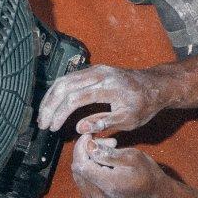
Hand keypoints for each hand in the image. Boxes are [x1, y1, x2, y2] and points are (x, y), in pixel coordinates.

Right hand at [38, 65, 164, 134]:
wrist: (156, 86)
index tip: (53, 128)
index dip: (61, 114)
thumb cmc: (144, 104)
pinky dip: (58, 91)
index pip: (76, 99)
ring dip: (51, 98)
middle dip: (50, 106)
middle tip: (42, 123)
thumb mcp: (129, 119)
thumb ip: (104, 122)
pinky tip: (53, 104)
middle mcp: (100, 73)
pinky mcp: (94, 70)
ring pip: (64, 80)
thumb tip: (80, 127)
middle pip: (64, 86)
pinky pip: (70, 78)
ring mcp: (96, 69)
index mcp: (109, 86)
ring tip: (44, 116)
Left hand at [70, 136, 166, 197]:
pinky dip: (90, 169)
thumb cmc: (148, 174)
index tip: (89, 135)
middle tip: (106, 143)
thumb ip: (108, 152)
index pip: (81, 164)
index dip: (81, 147)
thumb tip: (88, 146)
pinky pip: (84, 182)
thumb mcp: (132, 157)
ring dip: (88, 160)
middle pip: (78, 169)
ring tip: (107, 152)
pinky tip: (104, 164)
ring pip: (79, 175)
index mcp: (107, 184)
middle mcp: (97, 196)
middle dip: (86, 152)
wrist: (156, 197)